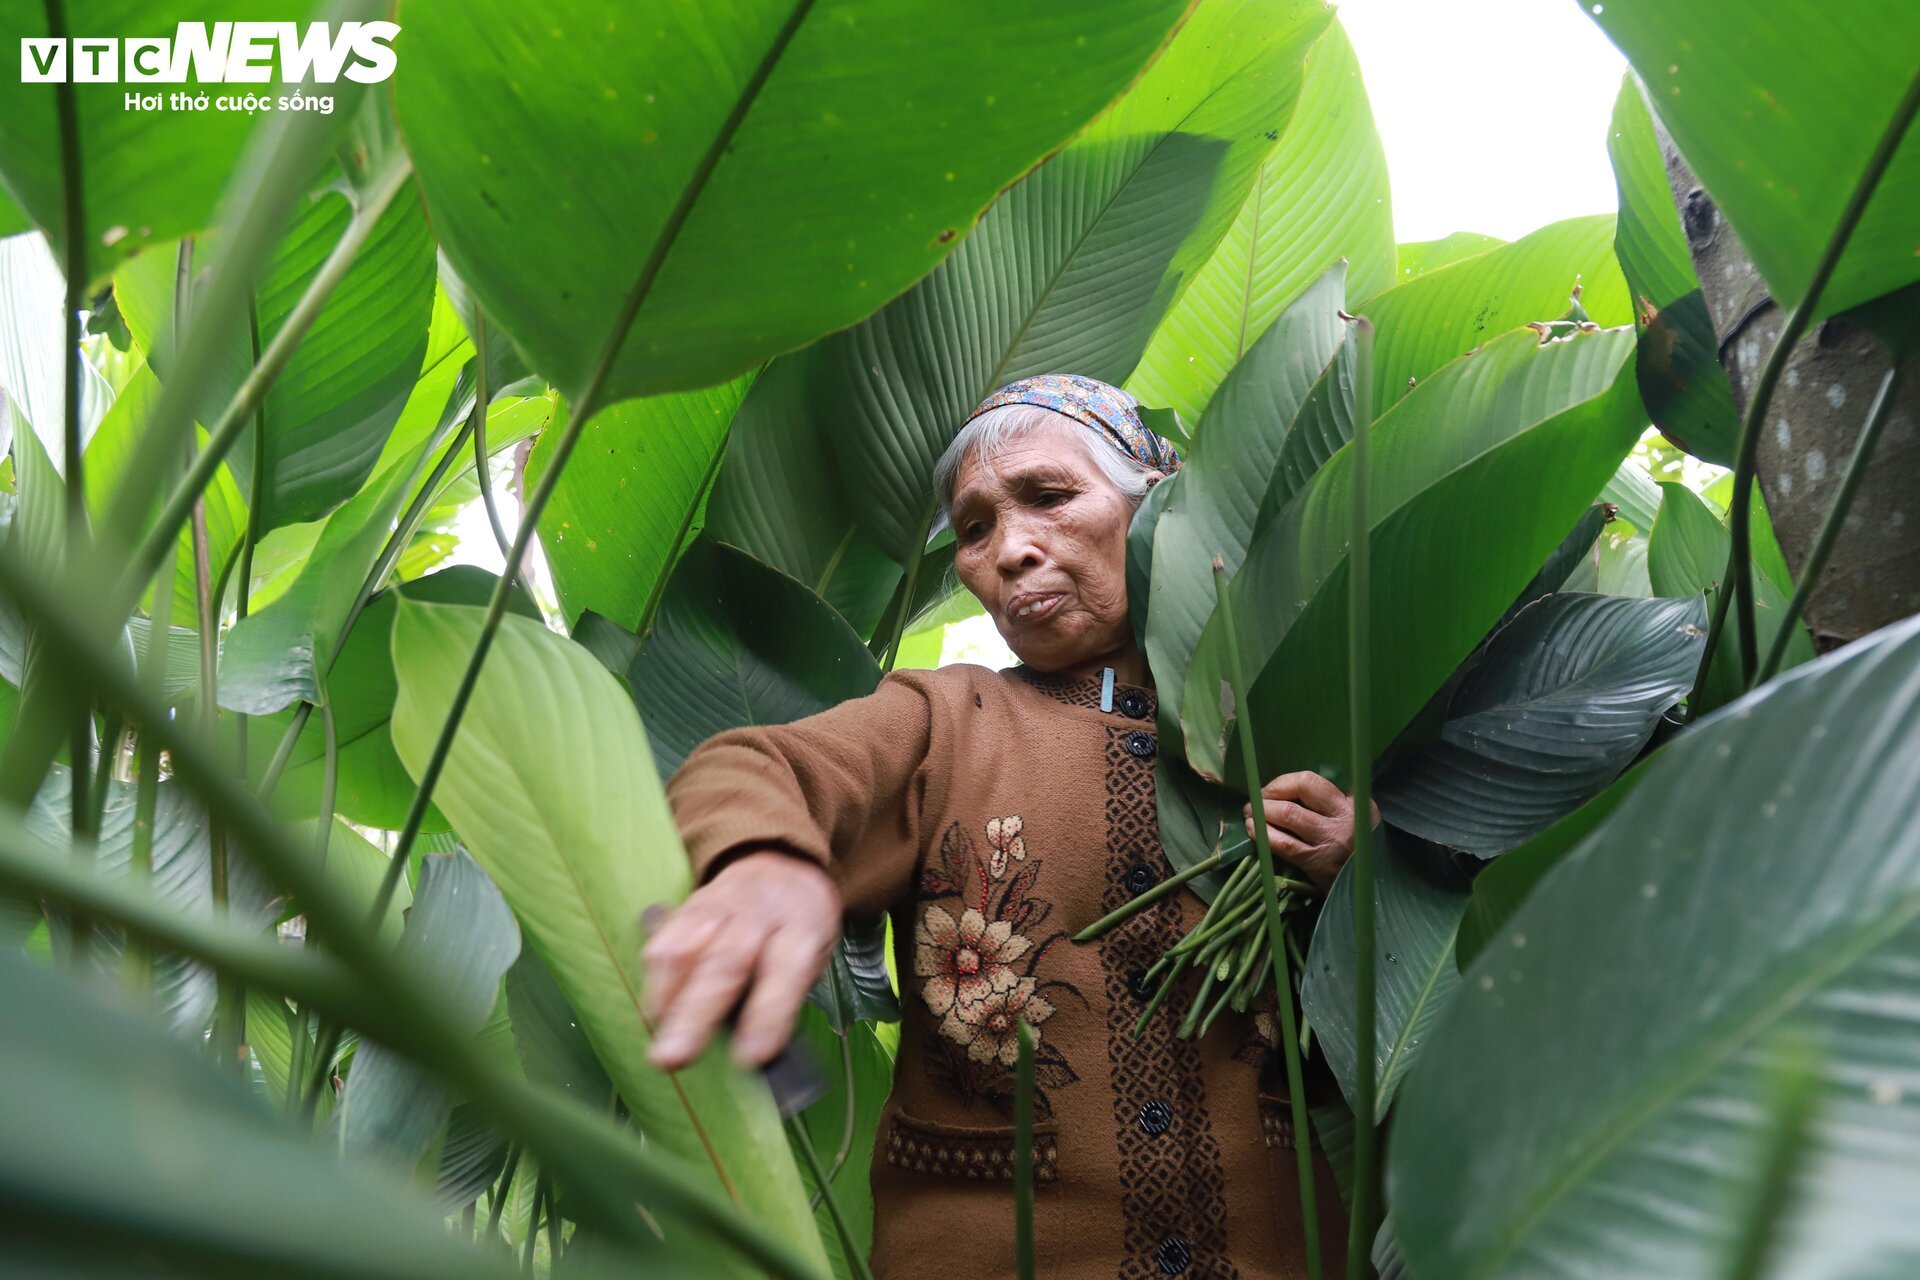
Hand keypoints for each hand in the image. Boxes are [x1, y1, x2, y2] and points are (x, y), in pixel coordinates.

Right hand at [640, 850, 840, 1069]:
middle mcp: (759, 914)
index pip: (786, 969)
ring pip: (686, 946)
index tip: (749, 1058)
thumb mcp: (812, 960)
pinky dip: (655, 978)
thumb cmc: (796, 931)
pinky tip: (653, 1010)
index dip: (767, 1014)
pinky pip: (664, 938)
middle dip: (697, 1013)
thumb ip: (784, 1001)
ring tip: (658, 1039)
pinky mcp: (688, 906)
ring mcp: (720, 906)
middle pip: (726, 959)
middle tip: (674, 1057)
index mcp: (802, 929)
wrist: (780, 865)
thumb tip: (755, 1057)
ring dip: (667, 997)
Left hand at [1242, 770, 1380, 891]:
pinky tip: (1253, 830)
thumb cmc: (1355, 849)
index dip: (1282, 782)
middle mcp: (1344, 819)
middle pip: (1299, 792)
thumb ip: (1331, 802)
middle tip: (1255, 800)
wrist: (1367, 887)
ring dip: (1263, 812)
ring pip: (1289, 815)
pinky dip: (1263, 834)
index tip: (1270, 789)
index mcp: (1353, 803)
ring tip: (1250, 814)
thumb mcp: (1355, 819)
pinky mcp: (1316, 863)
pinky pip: (1283, 844)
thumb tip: (1287, 788)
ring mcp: (1330, 841)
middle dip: (1269, 794)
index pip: (1311, 781)